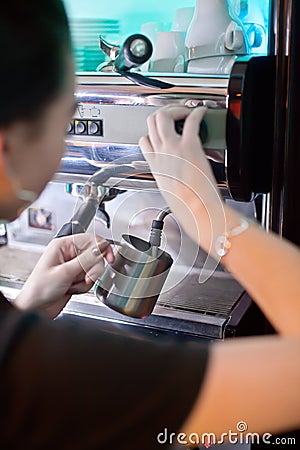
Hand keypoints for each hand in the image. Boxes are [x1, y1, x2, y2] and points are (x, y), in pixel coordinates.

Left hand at [15, 234, 113, 318]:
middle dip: (92, 270)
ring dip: (86, 281)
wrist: (35, 309)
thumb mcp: (65, 272)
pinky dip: (83, 287)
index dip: (102, 248)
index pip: (90, 239)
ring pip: (94, 269)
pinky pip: (90, 280)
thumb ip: (86, 259)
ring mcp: (72, 267)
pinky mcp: (75, 278)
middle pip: (95, 256)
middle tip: (87, 278)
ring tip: (72, 285)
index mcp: (63, 246)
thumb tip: (101, 248)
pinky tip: (71, 289)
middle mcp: (68, 254)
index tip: (109, 258)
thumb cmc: (39, 289)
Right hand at [139, 106, 224, 249]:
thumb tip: (176, 178)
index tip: (163, 131)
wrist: (197, 210)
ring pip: (163, 115)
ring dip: (176, 109)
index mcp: (155, 165)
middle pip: (151, 122)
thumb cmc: (187, 205)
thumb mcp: (169, 191)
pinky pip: (191, 120)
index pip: (145, 140)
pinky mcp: (189, 146)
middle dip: (163, 113)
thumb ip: (169, 178)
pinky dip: (197, 112)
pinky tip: (202, 111)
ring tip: (186, 111)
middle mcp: (160, 154)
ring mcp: (173, 148)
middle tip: (175, 114)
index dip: (153, 131)